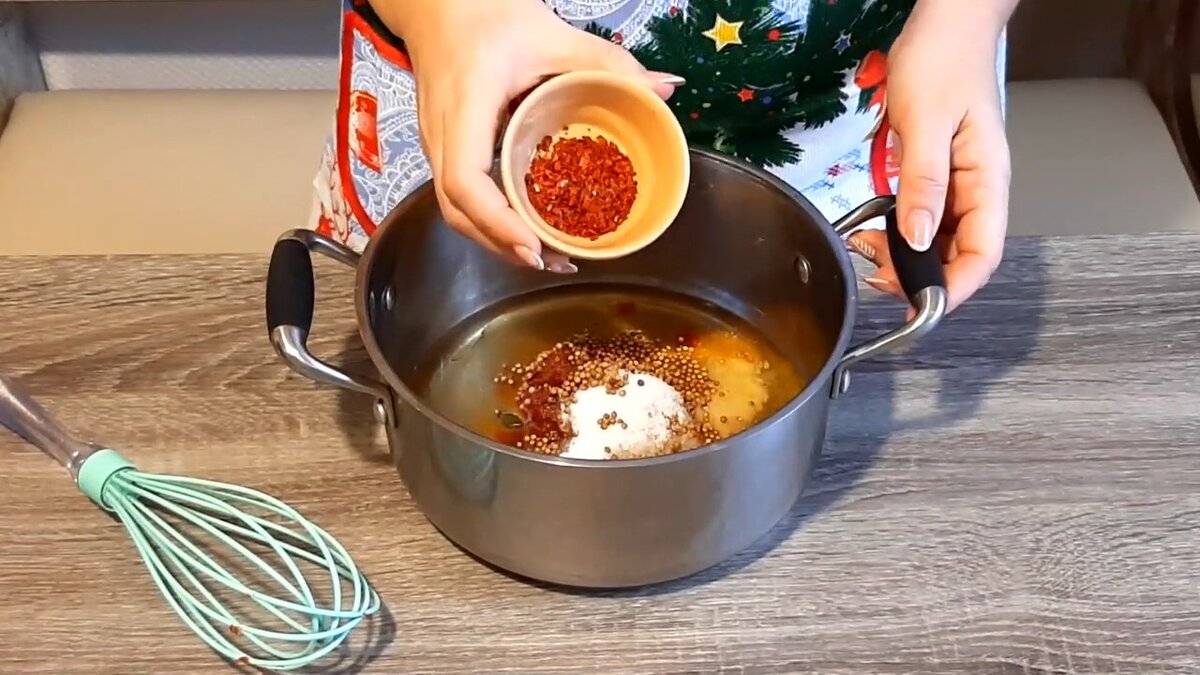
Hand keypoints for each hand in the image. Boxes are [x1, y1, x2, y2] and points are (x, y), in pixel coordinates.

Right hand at [375, 0, 677, 271]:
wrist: (438, 7)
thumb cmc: (484, 15)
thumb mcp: (551, 34)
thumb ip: (610, 63)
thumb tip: (664, 90)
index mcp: (466, 105)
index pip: (466, 180)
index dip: (498, 221)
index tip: (533, 245)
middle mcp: (442, 134)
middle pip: (458, 212)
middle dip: (503, 245)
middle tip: (554, 261)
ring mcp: (437, 147)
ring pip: (456, 212)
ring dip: (498, 241)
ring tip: (548, 256)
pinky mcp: (444, 152)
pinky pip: (461, 199)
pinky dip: (493, 221)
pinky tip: (527, 229)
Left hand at [851, 3, 1011, 313]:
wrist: (944, 23)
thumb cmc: (943, 60)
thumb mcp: (927, 123)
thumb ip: (923, 183)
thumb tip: (917, 238)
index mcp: (988, 179)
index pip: (983, 253)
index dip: (954, 289)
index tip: (919, 307)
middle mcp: (977, 187)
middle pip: (958, 254)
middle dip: (920, 276)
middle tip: (876, 277)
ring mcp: (957, 183)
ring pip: (936, 240)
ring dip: (905, 257)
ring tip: (868, 253)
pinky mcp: (935, 174)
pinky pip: (920, 217)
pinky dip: (897, 232)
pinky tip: (872, 232)